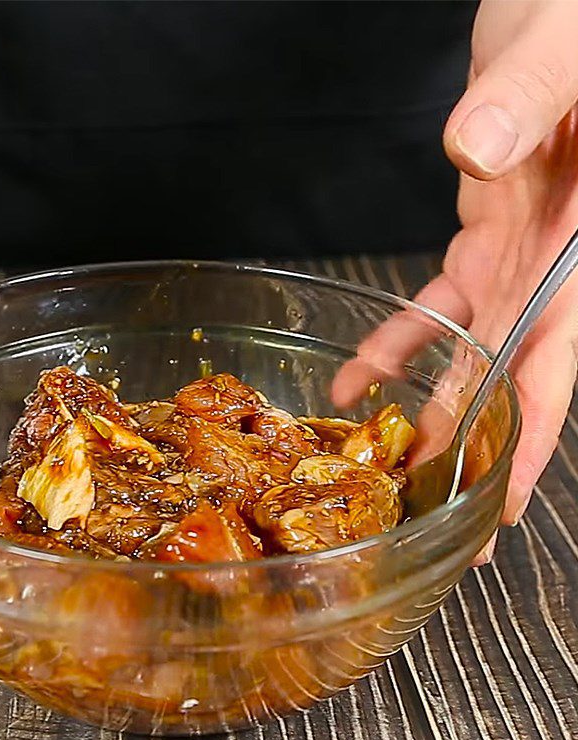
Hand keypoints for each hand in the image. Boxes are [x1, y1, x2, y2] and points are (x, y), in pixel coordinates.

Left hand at [335, 0, 577, 564]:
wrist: (565, 8)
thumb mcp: (570, 51)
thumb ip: (530, 101)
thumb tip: (477, 154)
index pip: (557, 366)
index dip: (533, 442)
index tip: (506, 507)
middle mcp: (549, 265)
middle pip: (508, 379)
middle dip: (474, 449)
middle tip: (437, 513)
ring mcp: (515, 250)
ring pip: (466, 348)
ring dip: (426, 404)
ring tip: (381, 455)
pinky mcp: (482, 227)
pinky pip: (436, 298)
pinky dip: (397, 337)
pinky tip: (359, 375)